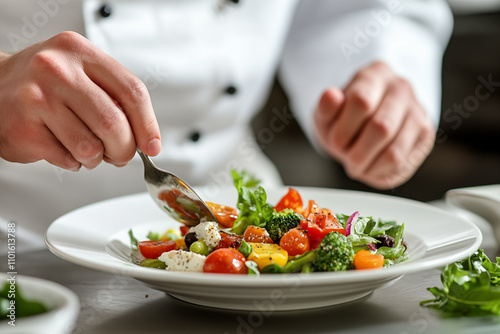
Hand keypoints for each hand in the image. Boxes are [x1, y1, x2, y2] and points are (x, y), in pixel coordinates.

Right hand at [0, 31, 160, 170]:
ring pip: (91, 147)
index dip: (148, 124)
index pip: (132, 90)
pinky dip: (73, 163)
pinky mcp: (23, 129)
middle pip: (114, 123)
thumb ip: (114, 96)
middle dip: (124, 149)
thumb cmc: (45, 84)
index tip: (152, 145)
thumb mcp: (81, 73)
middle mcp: (57, 70)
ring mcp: (37, 99)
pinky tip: (62, 147)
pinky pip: (68, 160)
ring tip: (86, 149)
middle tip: (120, 155)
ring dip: (96, 159)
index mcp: (80, 52)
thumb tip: (146, 137)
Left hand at [314, 61, 434, 188]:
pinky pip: (401, 164)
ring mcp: (418, 111)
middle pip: (381, 128)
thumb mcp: (326, 113)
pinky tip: (369, 166)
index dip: (344, 130)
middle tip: (345, 156)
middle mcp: (401, 88)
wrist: (363, 125)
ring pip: (394, 151)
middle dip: (356, 152)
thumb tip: (330, 95)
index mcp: (375, 74)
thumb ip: (325, 107)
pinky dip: (378, 172)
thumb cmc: (344, 119)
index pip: (362, 101)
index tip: (335, 141)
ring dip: (367, 165)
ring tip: (356, 164)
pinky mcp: (425, 135)